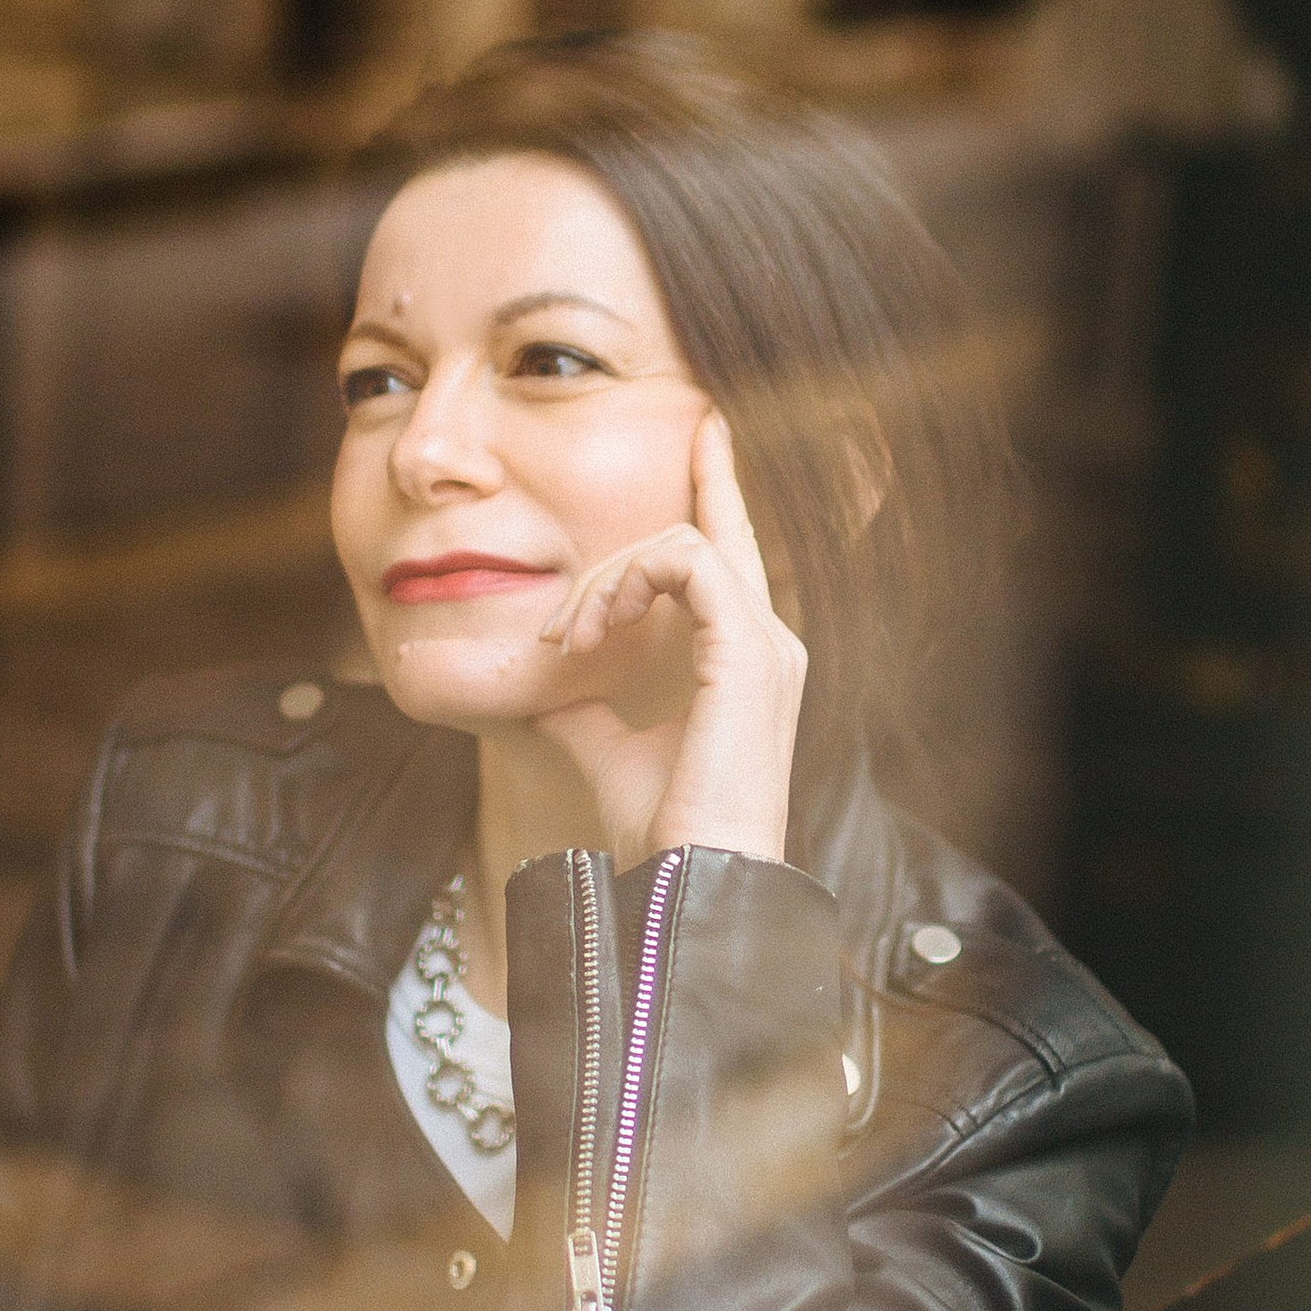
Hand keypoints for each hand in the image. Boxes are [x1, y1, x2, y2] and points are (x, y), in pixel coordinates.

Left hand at [534, 410, 805, 869]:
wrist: (694, 880)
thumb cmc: (666, 835)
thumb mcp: (610, 753)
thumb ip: (586, 712)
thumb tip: (542, 691)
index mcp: (747, 662)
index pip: (731, 552)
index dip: (717, 485)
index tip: (703, 430)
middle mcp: (768, 642)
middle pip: (704, 535)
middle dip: (625, 548)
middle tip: (560, 632)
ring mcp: (766, 642)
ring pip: (679, 544)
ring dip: (606, 582)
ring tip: (568, 645)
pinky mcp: (747, 645)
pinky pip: (685, 559)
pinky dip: (626, 581)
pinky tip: (590, 633)